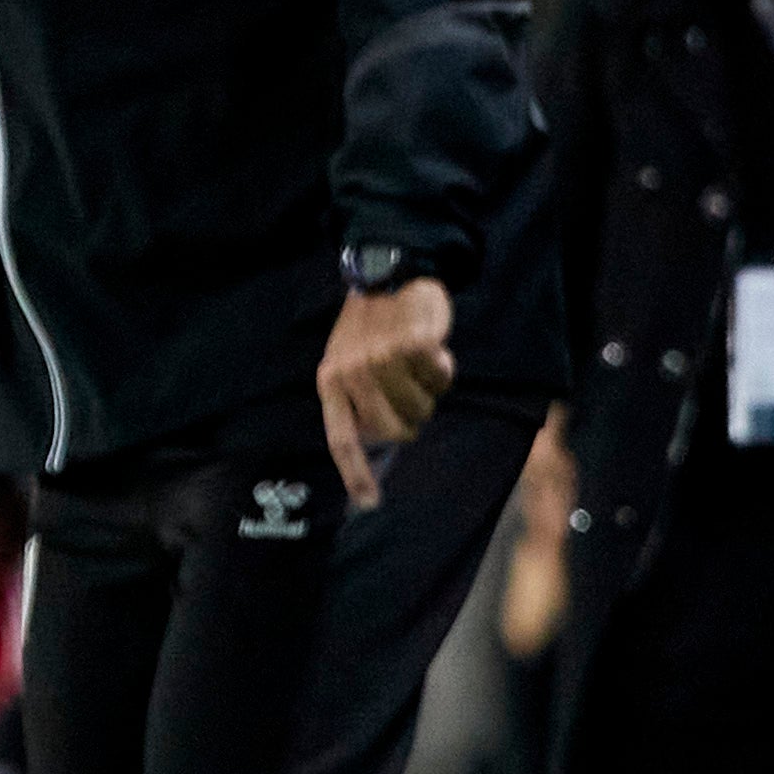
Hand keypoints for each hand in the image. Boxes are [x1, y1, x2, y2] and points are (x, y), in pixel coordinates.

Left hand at [319, 277, 455, 509]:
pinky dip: (443, 367)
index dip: (357, 474)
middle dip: (411, 418)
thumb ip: (358, 398)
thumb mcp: (346, 360)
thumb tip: (385, 440)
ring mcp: (380, 360)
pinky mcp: (412, 344)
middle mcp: (351, 374)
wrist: (387, 270)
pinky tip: (432, 348)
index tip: (370, 503)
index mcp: (330, 382)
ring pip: (421, 405)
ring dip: (428, 389)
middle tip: (412, 392)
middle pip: (394, 430)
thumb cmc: (371, 324)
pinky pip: (439, 376)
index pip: (342, 439)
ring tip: (415, 361)